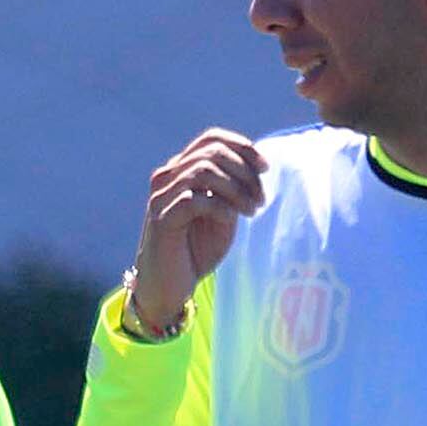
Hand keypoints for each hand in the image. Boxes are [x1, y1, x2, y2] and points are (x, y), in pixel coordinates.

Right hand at [130, 129, 264, 332]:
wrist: (169, 287)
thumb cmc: (196, 250)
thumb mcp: (222, 212)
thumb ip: (231, 188)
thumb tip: (255, 164)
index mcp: (180, 171)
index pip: (211, 139)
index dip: (242, 146)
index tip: (265, 168)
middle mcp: (166, 178)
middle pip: (211, 152)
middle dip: (244, 172)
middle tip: (260, 198)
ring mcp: (160, 198)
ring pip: (204, 171)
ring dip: (236, 189)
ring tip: (251, 211)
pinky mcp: (161, 219)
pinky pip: (196, 200)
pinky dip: (220, 207)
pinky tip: (231, 221)